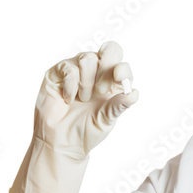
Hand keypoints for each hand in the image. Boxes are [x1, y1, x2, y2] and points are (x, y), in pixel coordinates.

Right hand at [35, 41, 137, 159]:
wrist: (60, 142)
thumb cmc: (85, 131)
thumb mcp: (106, 120)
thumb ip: (118, 106)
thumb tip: (134, 94)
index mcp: (112, 83)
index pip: (121, 64)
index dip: (122, 68)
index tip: (118, 78)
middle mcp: (96, 73)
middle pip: (109, 50)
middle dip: (107, 67)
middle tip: (101, 90)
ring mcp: (77, 70)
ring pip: (87, 59)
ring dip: (86, 82)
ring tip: (82, 100)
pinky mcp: (58, 72)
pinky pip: (69, 68)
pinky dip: (71, 85)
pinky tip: (68, 99)